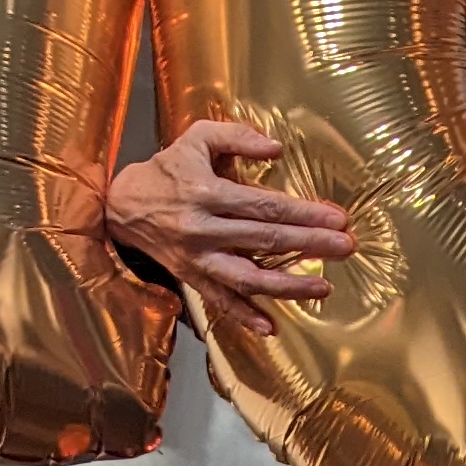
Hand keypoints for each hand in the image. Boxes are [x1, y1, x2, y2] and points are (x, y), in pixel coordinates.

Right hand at [104, 118, 357, 336]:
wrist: (120, 205)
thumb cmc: (167, 169)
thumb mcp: (197, 138)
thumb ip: (237, 137)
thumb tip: (276, 149)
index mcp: (206, 192)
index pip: (264, 206)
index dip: (303, 213)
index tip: (337, 217)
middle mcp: (202, 229)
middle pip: (264, 241)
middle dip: (309, 244)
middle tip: (345, 247)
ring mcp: (196, 259)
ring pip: (245, 279)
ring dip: (287, 287)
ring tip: (323, 289)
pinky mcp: (190, 278)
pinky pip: (219, 302)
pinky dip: (244, 317)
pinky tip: (271, 328)